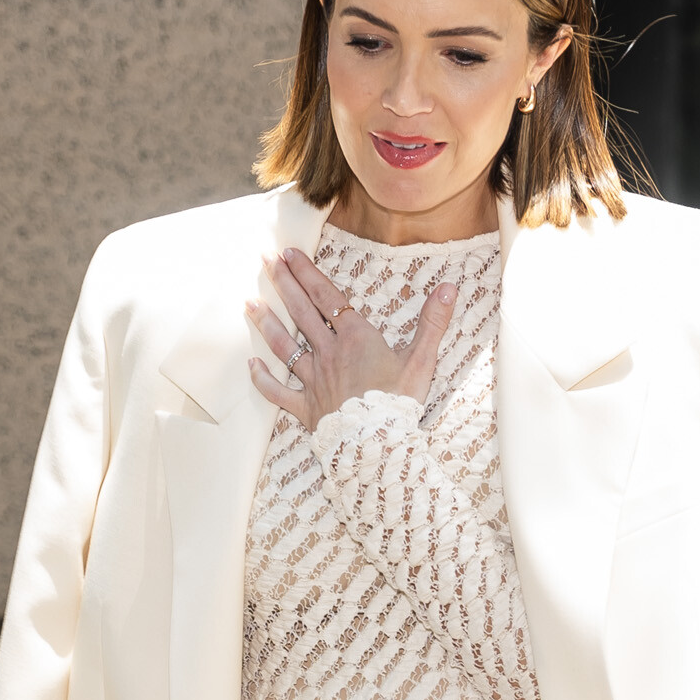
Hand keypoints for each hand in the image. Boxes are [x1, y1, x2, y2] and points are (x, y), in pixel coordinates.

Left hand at [246, 246, 456, 432]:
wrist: (379, 446)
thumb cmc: (399, 405)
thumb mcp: (422, 360)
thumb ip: (433, 322)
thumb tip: (449, 288)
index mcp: (356, 338)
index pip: (327, 296)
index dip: (307, 273)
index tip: (289, 253)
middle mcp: (329, 354)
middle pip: (301, 312)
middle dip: (283, 284)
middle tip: (265, 260)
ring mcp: (314, 381)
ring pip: (284, 346)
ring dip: (266, 323)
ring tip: (250, 303)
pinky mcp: (306, 408)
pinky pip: (278, 393)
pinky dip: (263, 380)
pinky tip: (251, 366)